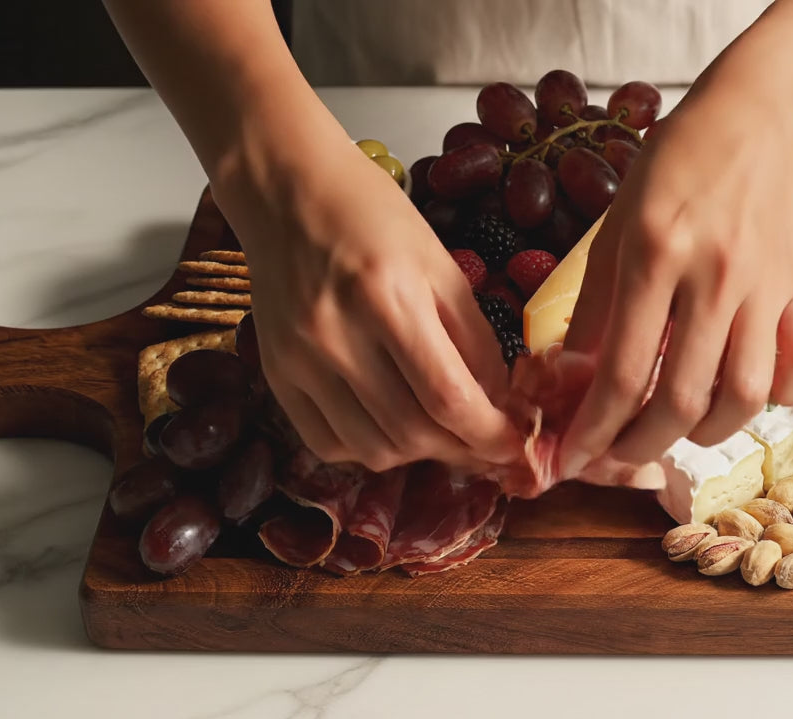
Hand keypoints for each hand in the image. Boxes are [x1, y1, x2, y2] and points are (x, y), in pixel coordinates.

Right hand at [213, 142, 521, 471]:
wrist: (286, 191)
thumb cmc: (370, 215)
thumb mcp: (440, 263)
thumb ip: (474, 337)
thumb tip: (502, 403)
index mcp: (388, 296)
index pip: (448, 397)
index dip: (490, 435)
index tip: (517, 445)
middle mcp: (337, 335)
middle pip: (412, 433)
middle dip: (462, 449)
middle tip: (486, 442)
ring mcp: (300, 360)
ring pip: (372, 449)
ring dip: (419, 454)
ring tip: (442, 432)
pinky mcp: (275, 374)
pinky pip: (328, 443)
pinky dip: (369, 448)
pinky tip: (391, 425)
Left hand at [557, 104, 792, 475]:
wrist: (753, 121)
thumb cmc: (673, 168)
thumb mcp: (615, 227)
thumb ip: (595, 306)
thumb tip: (572, 378)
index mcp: (658, 258)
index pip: (624, 372)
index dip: (594, 430)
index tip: (573, 459)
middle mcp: (716, 280)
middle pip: (683, 401)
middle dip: (641, 446)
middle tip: (618, 454)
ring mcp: (766, 290)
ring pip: (745, 397)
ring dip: (705, 432)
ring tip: (677, 427)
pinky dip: (777, 396)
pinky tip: (743, 392)